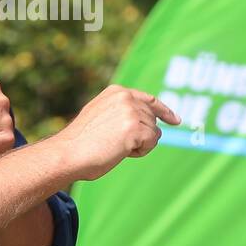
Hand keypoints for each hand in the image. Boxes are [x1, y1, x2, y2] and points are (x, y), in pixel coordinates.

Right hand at [53, 84, 181, 181]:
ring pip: (154, 133)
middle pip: (153, 120)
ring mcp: (131, 111)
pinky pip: (151, 143)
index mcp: (116, 92)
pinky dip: (140, 151)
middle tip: (117, 144)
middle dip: (142, 136)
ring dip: (140, 145)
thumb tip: (147, 124)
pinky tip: (121, 151)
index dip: (165, 111)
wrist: (69, 153)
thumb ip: (121, 113)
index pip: (149, 99)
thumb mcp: (101, 117)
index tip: (176, 120)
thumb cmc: (81, 143)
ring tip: (115, 146)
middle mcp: (126, 97)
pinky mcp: (136, 127)